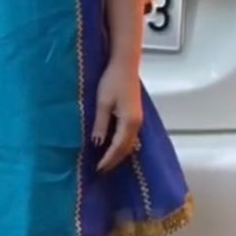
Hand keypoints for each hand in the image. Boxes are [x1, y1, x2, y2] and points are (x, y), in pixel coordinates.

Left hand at [92, 59, 142, 174]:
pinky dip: (121, 145)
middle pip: (126, 148)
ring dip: (118, 154)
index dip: (108, 159)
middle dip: (114, 160)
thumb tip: (98, 144)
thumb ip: (101, 125)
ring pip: (129, 143)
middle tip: (101, 171)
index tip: (98, 169)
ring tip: (106, 162)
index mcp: (129, 122)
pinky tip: (113, 147)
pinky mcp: (135, 115)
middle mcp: (137, 124)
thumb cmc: (112, 81)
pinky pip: (130, 136)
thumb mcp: (102, 103)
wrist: (125, 65)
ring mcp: (138, 120)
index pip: (118, 147)